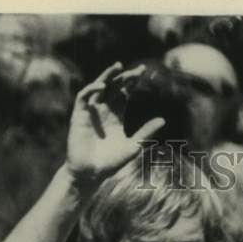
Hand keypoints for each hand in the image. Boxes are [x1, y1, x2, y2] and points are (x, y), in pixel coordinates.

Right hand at [65, 62, 164, 185]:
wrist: (91, 174)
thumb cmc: (111, 163)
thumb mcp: (133, 146)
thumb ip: (146, 132)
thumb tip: (163, 120)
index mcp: (117, 115)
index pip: (125, 93)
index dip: (133, 82)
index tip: (144, 72)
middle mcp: (104, 110)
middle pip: (115, 87)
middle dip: (125, 77)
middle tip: (137, 71)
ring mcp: (92, 111)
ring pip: (99, 87)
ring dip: (108, 76)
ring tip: (118, 67)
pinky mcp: (79, 114)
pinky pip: (84, 96)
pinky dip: (92, 89)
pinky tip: (102, 86)